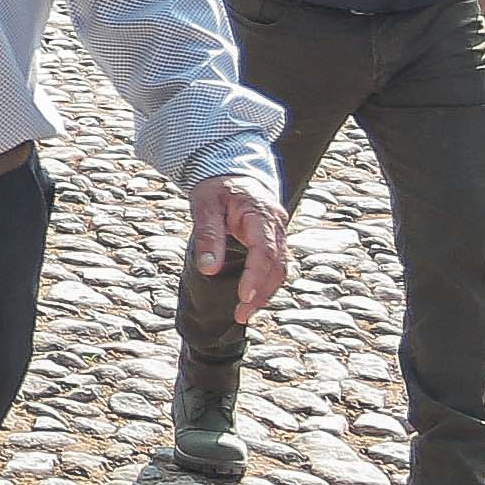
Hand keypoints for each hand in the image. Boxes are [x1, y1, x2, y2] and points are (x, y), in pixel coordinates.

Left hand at [186, 176, 289, 315]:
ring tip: (244, 312)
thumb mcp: (204, 206)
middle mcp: (276, 224)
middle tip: (241, 315)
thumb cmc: (216, 187)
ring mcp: (278, 232)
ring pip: (280, 268)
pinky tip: (252, 297)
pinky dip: (265, 282)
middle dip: (261, 292)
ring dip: (265, 291)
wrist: (230, 170)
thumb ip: (208, 236)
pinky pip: (275, 264)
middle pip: (277, 265)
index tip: (243, 298)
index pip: (264, 251)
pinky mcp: (274, 239)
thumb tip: (210, 268)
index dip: (256, 277)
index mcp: (261, 213)